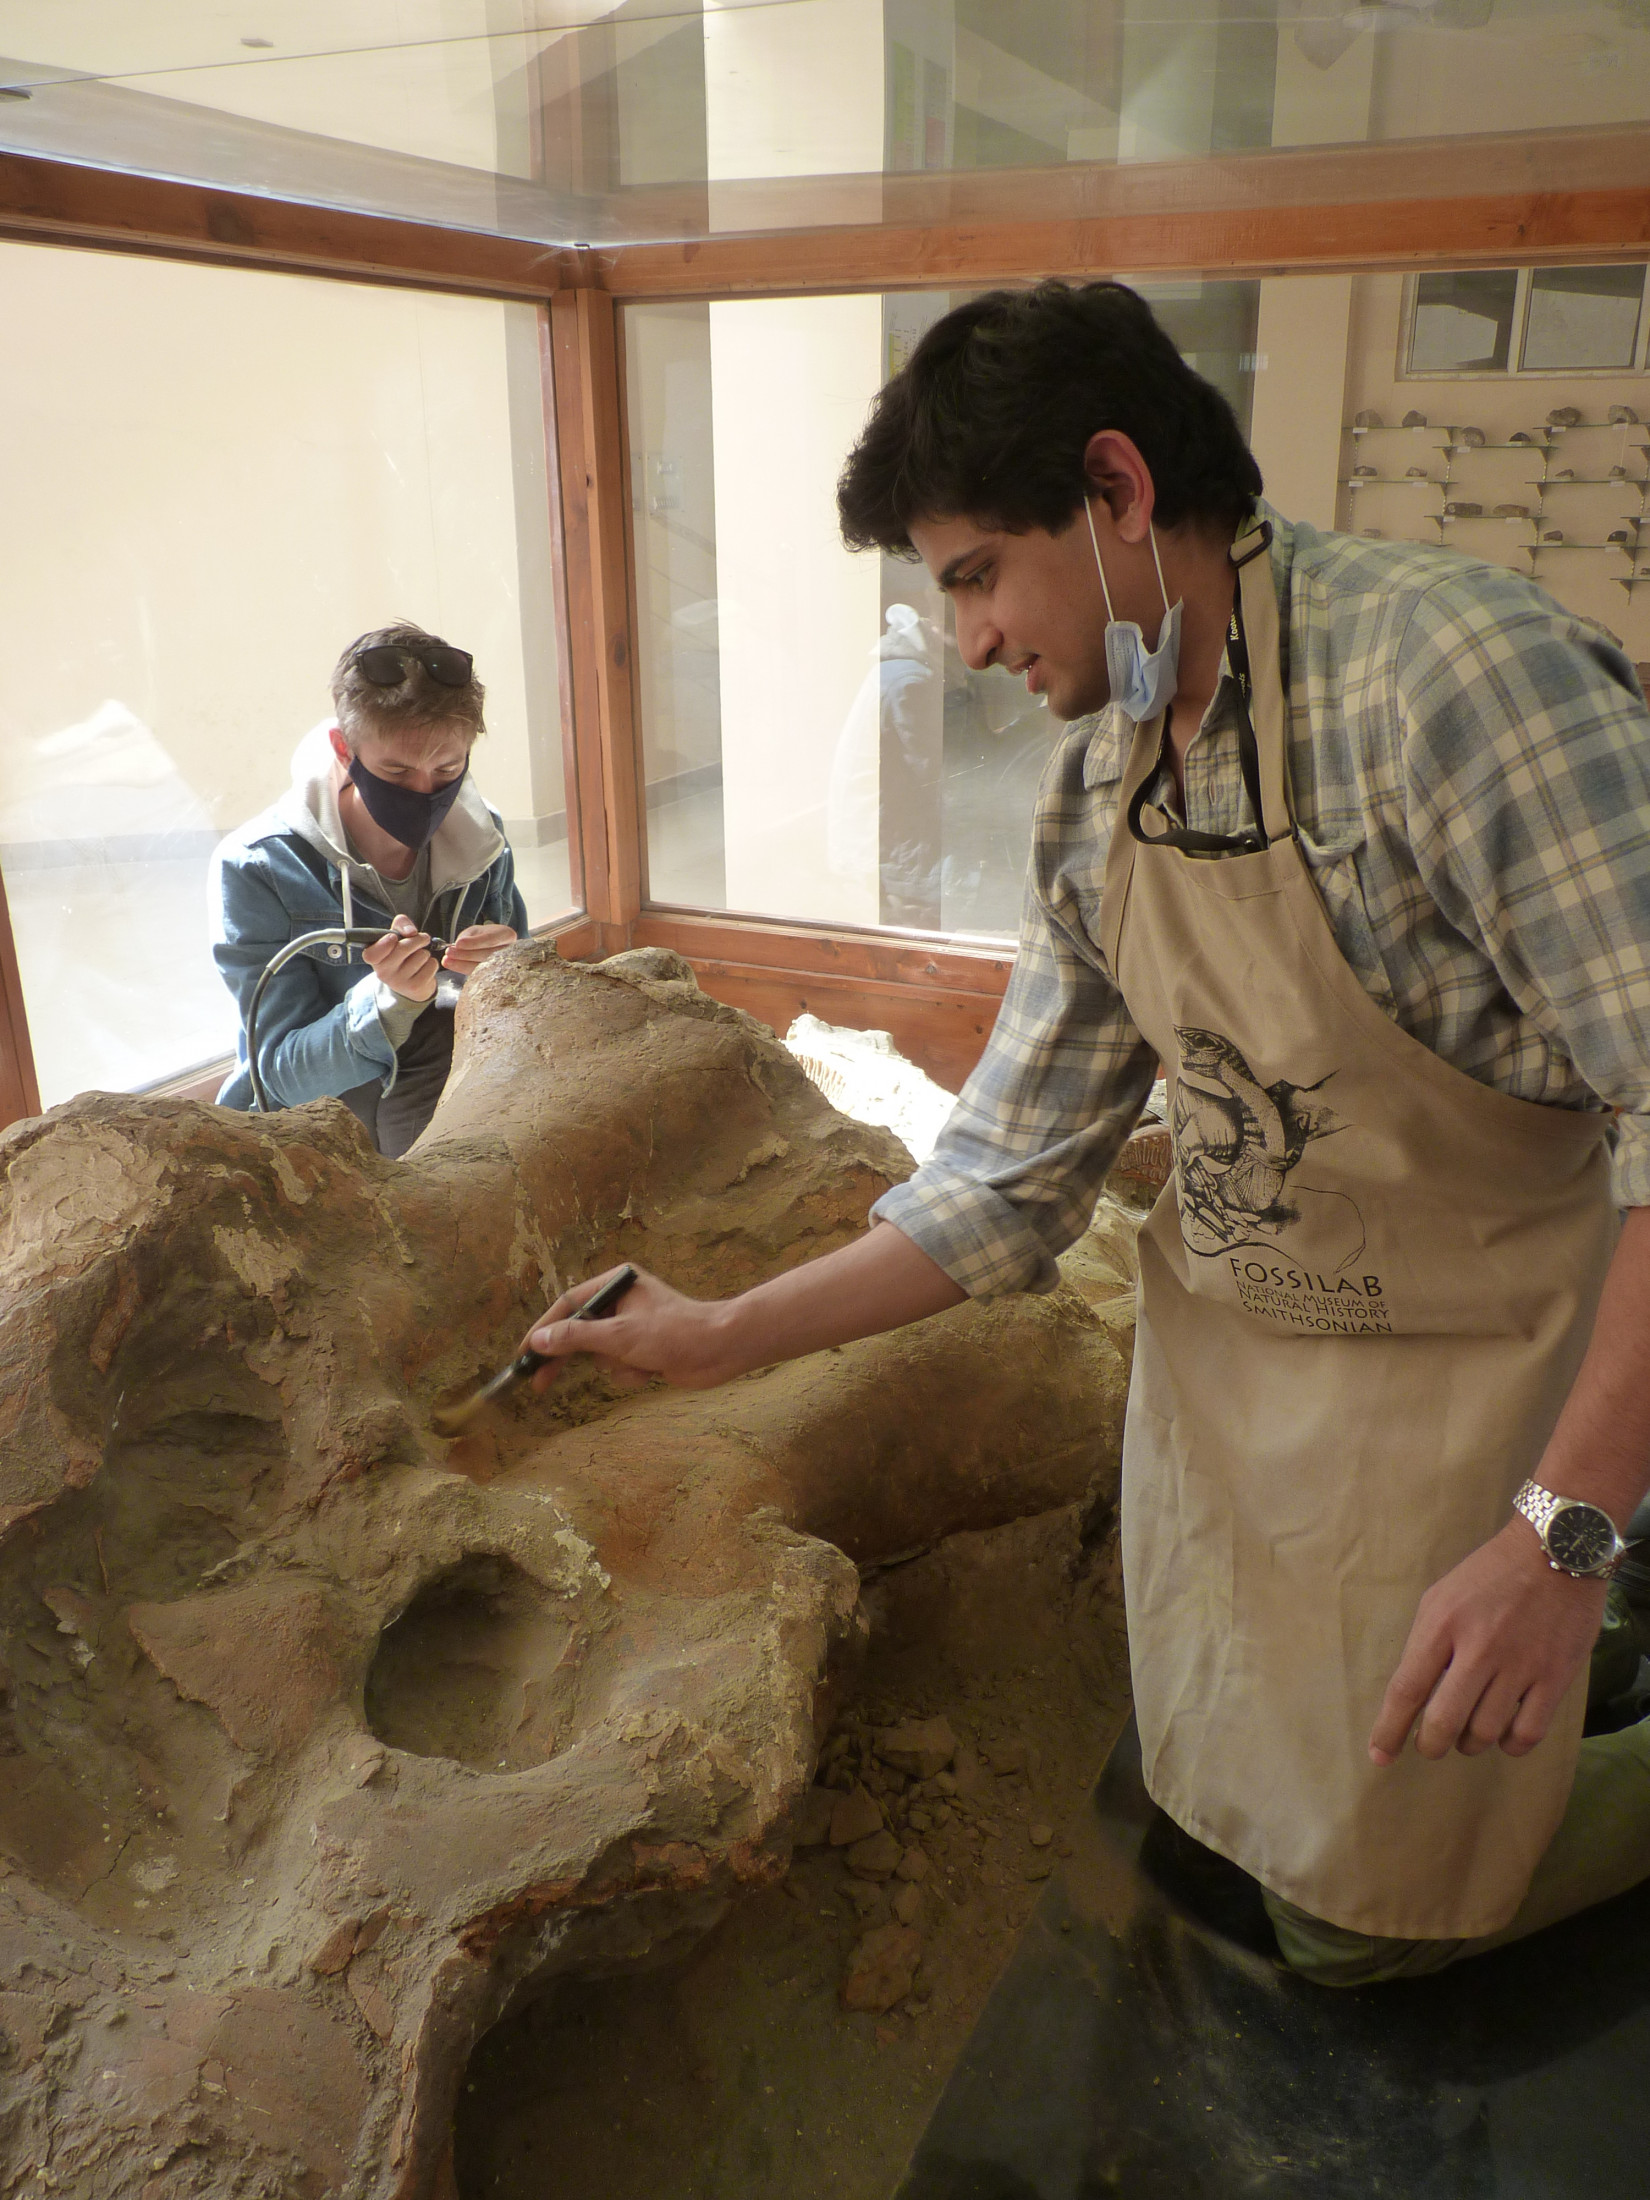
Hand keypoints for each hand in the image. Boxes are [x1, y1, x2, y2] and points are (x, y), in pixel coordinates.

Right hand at [362, 915, 438, 1001]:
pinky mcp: (415, 987)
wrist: (410, 982)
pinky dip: (432, 963)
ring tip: (419, 957)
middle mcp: (383, 972)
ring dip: (425, 952)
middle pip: (403, 948)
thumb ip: (401, 924)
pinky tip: (425, 967)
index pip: (372, 954)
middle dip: (417, 939)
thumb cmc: (401, 953)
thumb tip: (411, 932)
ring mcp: (399, 982)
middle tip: (422, 938)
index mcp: (374, 958)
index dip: (384, 944)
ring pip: (421, 956)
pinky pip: (431, 966)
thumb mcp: (396, 935)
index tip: (393, 937)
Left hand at [442, 923, 516, 976]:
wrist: (493, 945)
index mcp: (507, 935)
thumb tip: (458, 946)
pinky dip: (463, 969)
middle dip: (465, 954)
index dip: (474, 943)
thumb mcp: (477, 930)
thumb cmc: (484, 936)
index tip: (458, 944)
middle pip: (486, 955)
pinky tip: (453, 965)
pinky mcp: (495, 975)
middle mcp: (509, 951)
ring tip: (447, 960)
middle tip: (449, 952)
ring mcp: (504, 965)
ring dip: (462, 964)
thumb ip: (468, 936)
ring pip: (482, 967)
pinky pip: (479, 974)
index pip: (491, 940)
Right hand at [523, 1265, 745, 1393]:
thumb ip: (576, 1338)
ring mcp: (632, 1326)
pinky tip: (652, 1372)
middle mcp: (621, 1301)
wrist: (721, 1350)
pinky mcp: (643, 1348)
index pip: (568, 1305)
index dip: (544, 1330)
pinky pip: (619, 1366)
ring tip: (639, 1364)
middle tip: (539, 1383)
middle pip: (579, 1331)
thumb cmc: (673, 1333)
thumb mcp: (619, 1336)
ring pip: (600, 1354)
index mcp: (615, 1283)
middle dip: (567, 1358)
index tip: (525, 1353)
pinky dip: (631, 1373)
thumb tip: (538, 1340)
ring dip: (615, 1366)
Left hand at [1369, 1520, 1606, 1766]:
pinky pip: (1528, 1732)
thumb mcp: (1441, 1597)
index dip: (1389, 1729)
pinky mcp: (1555, 1676)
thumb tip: (1413, 1694)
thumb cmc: (1489, 1575)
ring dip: (1469, 1744)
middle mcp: (1478, 1648)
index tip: (1380, 1755)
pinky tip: (1503, 1737)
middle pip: (1443, 1721)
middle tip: (1429, 1746)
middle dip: (1429, 1745)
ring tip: (1466, 1737)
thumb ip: (1426, 1642)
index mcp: (1442, 1624)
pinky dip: (1510, 1745)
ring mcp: (1520, 1664)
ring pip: (1484, 1732)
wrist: (1553, 1551)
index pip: (1406, 1689)